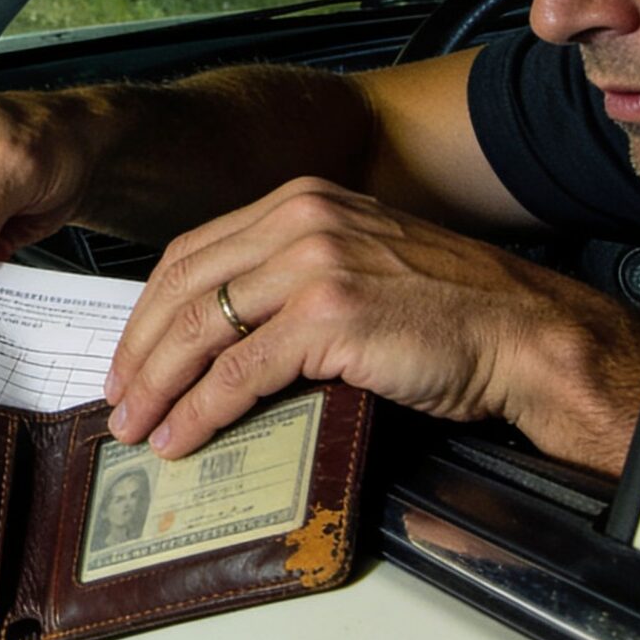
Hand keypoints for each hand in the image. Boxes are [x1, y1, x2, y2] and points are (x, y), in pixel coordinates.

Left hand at [102, 175, 639, 475]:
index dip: (149, 311)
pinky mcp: (329, 317)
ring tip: (137, 426)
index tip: (128, 355)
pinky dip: (201, 411)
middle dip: (140, 352)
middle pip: (185, 289)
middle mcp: (300, 222)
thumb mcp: (355, 266)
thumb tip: (216, 337)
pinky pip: (240, 371)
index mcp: (300, 203)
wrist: (523, 333)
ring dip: (158, 387)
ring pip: (202, 331)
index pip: (194, 254)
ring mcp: (314, 265)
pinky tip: (182, 436)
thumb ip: (288, 279)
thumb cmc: (448, 312)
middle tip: (116, 398)